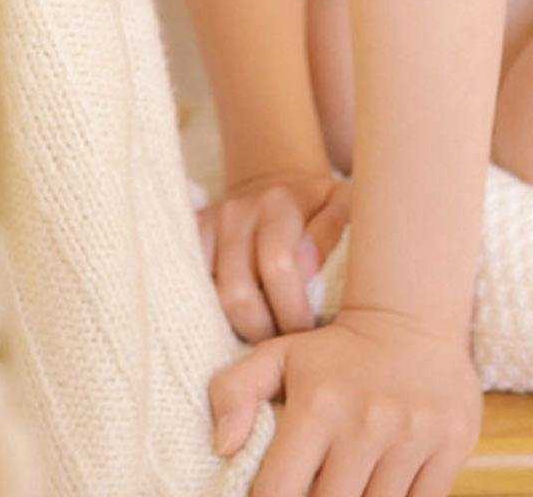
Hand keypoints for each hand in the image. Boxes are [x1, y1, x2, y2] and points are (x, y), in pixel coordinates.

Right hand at [197, 167, 351, 340]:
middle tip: (283, 343)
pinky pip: (194, 288)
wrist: (276, 189)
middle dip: (264, 329)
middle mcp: (238, 211)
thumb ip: (330, 237)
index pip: (278, 266)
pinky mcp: (191, 238)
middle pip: (238, 292)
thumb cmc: (318, 211)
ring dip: (240, 327)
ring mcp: (209, 225)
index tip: (308, 331)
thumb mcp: (340, 210)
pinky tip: (237, 321)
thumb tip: (308, 276)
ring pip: (214, 298)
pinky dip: (213, 313)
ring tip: (264, 332)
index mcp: (279, 203)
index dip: (293, 311)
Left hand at [208, 306, 482, 496]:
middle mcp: (365, 423)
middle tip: (311, 491)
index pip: (278, 490)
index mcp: (317, 404)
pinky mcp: (450, 447)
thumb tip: (221, 447)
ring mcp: (412, 437)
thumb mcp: (276, 356)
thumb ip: (233, 392)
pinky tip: (377, 491)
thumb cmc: (333, 351)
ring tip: (344, 488)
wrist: (410, 319)